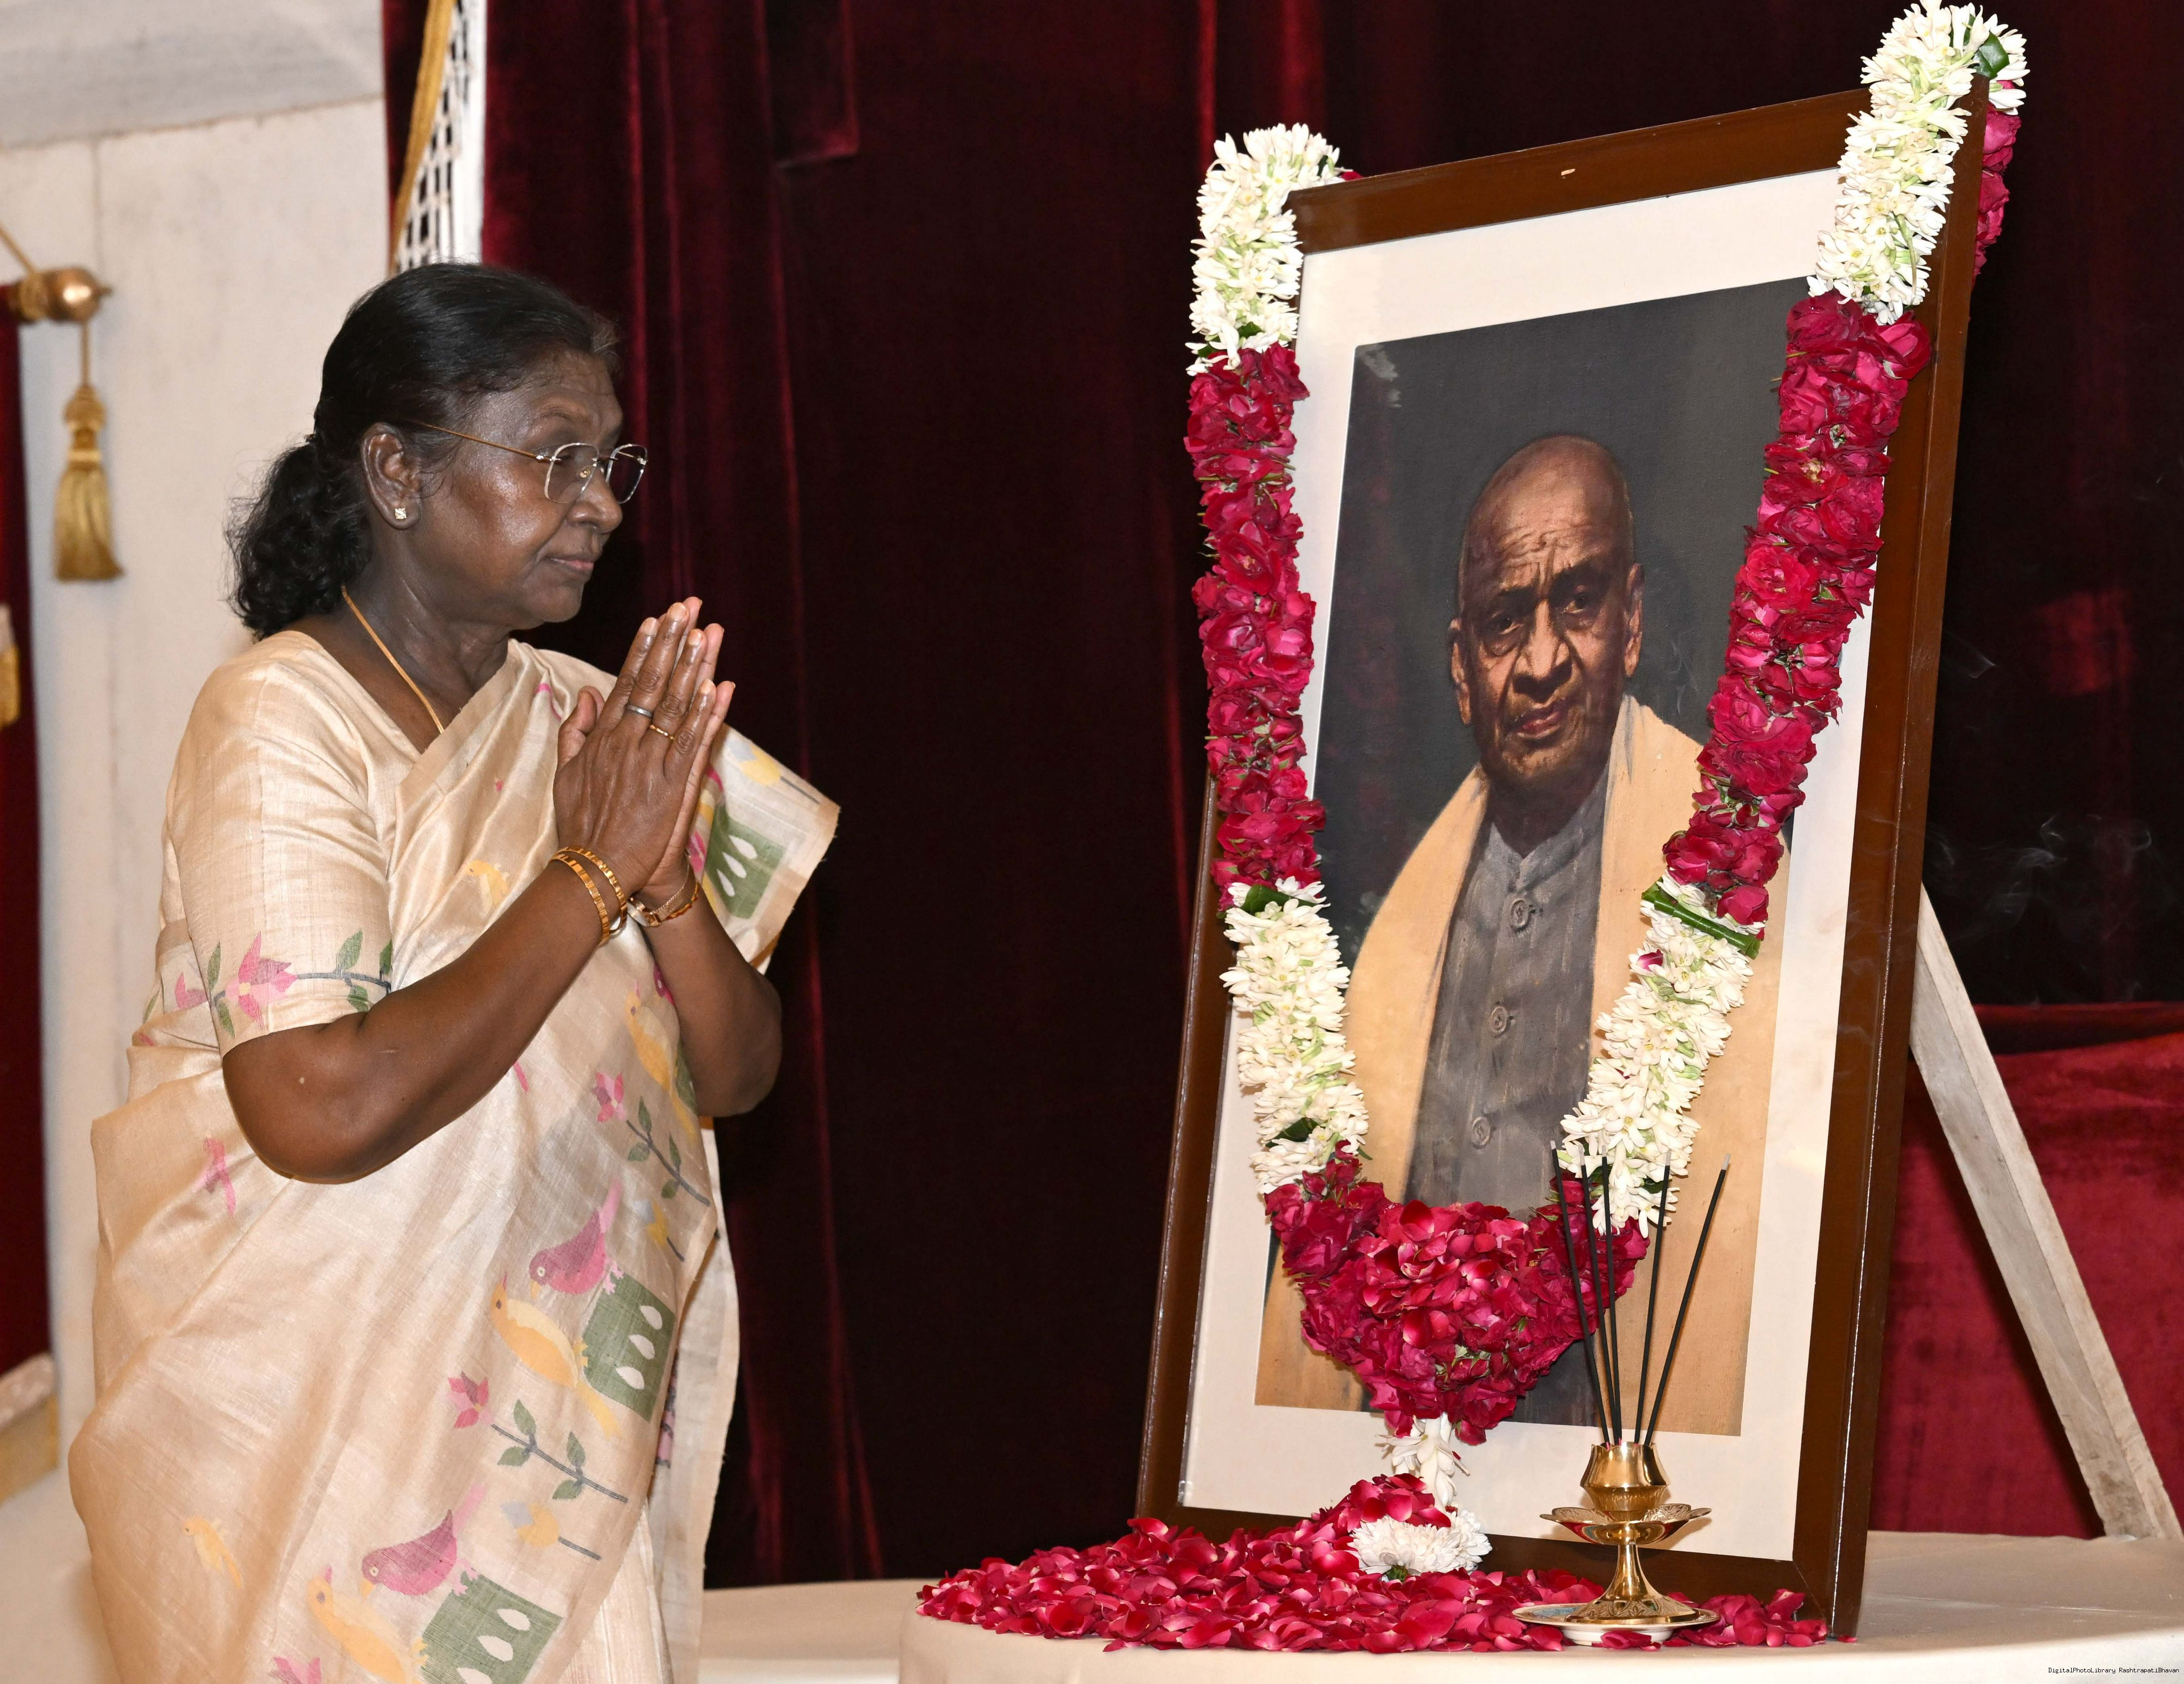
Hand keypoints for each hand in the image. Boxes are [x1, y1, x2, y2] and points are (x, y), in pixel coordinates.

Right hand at [552, 598, 734, 906]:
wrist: (596, 869)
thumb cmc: (581, 825)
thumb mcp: (565, 774)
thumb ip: (574, 731)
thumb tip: (585, 693)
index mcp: (603, 737)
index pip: (627, 681)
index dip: (645, 648)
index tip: (657, 619)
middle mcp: (627, 743)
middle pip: (654, 682)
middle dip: (673, 642)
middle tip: (688, 606)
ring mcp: (651, 763)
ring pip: (677, 705)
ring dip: (694, 666)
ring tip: (708, 632)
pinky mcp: (673, 787)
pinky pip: (693, 743)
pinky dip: (706, 714)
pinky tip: (718, 686)